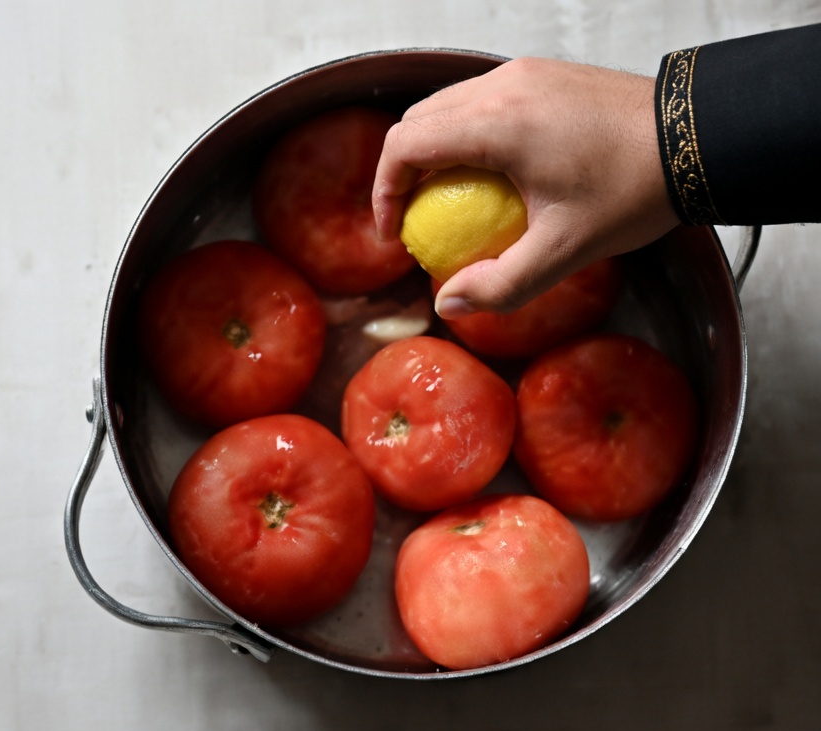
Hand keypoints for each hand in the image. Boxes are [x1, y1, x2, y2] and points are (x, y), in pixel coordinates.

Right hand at [373, 58, 678, 318]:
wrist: (700, 138)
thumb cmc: (635, 189)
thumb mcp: (564, 251)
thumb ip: (501, 284)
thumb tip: (448, 302)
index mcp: (497, 124)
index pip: (404, 145)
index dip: (384, 191)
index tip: (396, 230)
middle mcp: (502, 86)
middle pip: (417, 120)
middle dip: (401, 171)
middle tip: (414, 218)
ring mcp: (524, 73)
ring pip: (446, 106)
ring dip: (432, 151)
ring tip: (447, 198)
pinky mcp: (543, 73)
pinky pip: (480, 99)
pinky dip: (464, 135)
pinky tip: (489, 173)